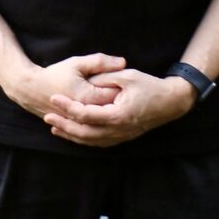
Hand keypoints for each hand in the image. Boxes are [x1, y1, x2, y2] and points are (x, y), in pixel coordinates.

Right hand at [10, 51, 124, 119]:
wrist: (31, 90)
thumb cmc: (55, 74)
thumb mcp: (77, 63)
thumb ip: (100, 62)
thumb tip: (123, 62)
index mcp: (89, 98)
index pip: (116, 95)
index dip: (125, 89)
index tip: (128, 83)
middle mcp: (86, 115)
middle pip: (113, 111)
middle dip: (120, 103)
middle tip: (126, 94)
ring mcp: (81, 124)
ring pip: (104, 123)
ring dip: (111, 115)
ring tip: (115, 105)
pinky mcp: (76, 129)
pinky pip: (94, 132)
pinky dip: (102, 126)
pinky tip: (106, 119)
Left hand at [44, 68, 195, 147]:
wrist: (171, 102)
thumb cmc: (150, 86)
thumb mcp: (127, 76)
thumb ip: (104, 78)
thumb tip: (85, 79)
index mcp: (118, 115)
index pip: (86, 114)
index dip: (67, 107)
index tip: (54, 98)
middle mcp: (118, 130)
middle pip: (84, 133)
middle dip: (63, 125)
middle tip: (47, 117)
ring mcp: (121, 136)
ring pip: (90, 141)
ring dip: (71, 135)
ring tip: (54, 127)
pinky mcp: (122, 137)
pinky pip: (98, 143)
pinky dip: (83, 139)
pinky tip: (72, 133)